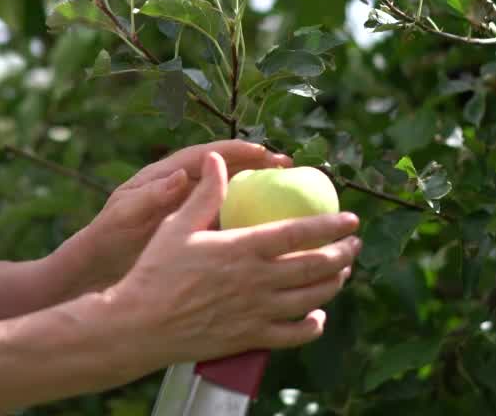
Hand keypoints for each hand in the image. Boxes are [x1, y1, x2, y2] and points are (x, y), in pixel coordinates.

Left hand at [74, 141, 292, 289]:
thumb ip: (152, 196)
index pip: (206, 156)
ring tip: (291, 193)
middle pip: (225, 170)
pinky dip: (249, 220)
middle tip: (289, 168)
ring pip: (230, 194)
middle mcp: (181, 188)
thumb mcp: (125, 217)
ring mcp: (189, 210)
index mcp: (165, 176)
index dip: (236, 151)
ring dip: (258, 191)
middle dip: (257, 165)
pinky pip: (226, 219)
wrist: (96, 269)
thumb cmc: (107, 240)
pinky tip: (272, 232)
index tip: (264, 152)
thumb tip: (181, 176)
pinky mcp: (194, 231)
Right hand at [105, 152, 361, 365]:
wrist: (141, 325)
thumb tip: (219, 158)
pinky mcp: (252, 337)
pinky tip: (316, 315)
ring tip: (342, 271)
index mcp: (243, 248)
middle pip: (316, 266)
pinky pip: (296, 333)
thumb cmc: (155, 271)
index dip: (331, 225)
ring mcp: (258, 312)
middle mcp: (258, 280)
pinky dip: (313, 324)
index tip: (351, 219)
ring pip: (313, 298)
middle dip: (344, 253)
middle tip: (354, 244)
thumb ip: (205, 193)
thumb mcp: (177, 226)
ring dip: (334, 283)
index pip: (300, 233)